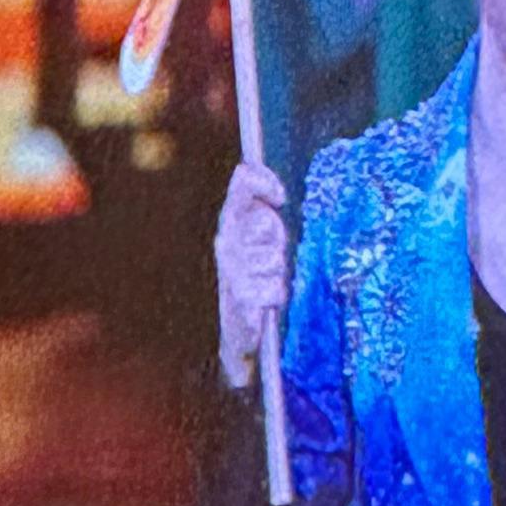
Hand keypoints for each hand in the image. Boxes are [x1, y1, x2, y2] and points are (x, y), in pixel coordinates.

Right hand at [215, 159, 289, 384]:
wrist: (236, 324)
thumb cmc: (253, 273)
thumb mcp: (260, 237)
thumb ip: (263, 212)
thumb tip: (270, 190)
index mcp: (228, 222)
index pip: (241, 184)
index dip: (263, 181)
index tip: (280, 197)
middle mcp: (224, 240)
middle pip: (266, 221)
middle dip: (275, 239)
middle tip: (267, 256)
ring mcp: (230, 268)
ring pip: (276, 258)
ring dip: (277, 272)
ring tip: (263, 280)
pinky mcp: (240, 295)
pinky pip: (277, 287)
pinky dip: (276, 295)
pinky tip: (262, 301)